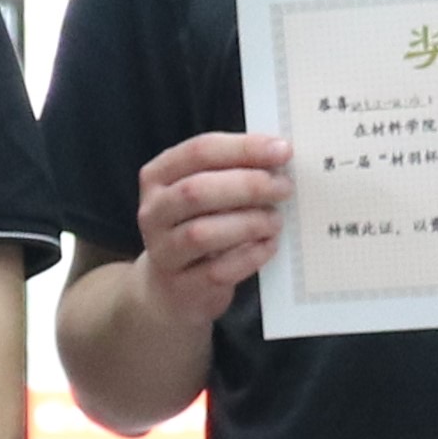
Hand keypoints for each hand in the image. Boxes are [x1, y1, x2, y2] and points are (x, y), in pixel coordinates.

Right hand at [133, 128, 290, 322]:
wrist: (169, 289)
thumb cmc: (197, 227)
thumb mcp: (204, 194)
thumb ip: (232, 172)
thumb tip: (279, 156)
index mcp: (158, 176)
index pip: (199, 151)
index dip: (243, 148)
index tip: (282, 150)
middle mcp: (153, 212)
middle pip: (197, 191)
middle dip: (248, 186)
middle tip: (284, 188)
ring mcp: (163, 251)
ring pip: (202, 233)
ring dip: (248, 223)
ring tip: (275, 220)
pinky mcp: (181, 287)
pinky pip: (217, 270)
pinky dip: (249, 256)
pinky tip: (268, 246)